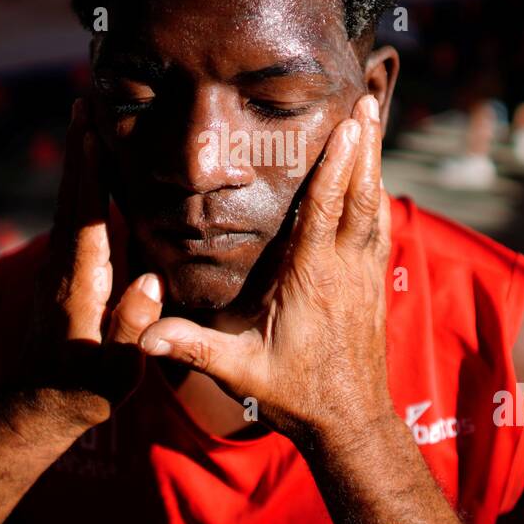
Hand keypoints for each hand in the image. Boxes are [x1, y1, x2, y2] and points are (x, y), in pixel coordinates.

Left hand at [4, 99, 163, 437]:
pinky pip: (71, 220)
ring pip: (67, 204)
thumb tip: (151, 282)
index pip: (83, 214)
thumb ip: (131, 327)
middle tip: (84, 101)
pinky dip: (79, 189)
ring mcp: (57, 270)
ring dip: (77, 163)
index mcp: (78, 283)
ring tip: (88, 124)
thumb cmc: (82, 391)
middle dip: (77, 148)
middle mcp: (62, 267)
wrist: (37, 410)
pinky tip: (90, 179)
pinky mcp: (60, 277)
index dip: (88, 170)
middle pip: (70, 195)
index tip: (92, 127)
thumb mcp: (113, 370)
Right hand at [138, 94, 391, 450]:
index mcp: (311, 279)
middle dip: (364, 146)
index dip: (337, 166)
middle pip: (360, 195)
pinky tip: (377, 174)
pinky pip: (378, 227)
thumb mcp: (239, 371)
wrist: (348, 423)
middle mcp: (344, 269)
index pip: (324, 211)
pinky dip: (377, 193)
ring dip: (375, 161)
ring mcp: (364, 275)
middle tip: (368, 100)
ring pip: (374, 206)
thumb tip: (145, 335)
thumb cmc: (294, 395)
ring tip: (375, 118)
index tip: (346, 125)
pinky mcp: (372, 283)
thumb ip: (194, 348)